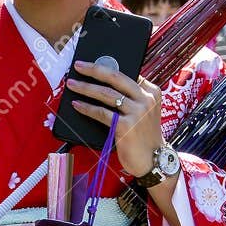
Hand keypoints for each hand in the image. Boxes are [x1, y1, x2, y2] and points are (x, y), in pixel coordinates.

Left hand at [65, 60, 165, 181]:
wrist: (153, 161)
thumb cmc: (144, 138)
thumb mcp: (144, 113)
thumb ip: (132, 99)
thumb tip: (104, 87)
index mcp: (151, 92)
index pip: (127, 74)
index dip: (107, 67)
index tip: (91, 64)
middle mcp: (146, 99)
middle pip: (115, 78)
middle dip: (94, 69)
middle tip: (79, 66)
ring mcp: (137, 112)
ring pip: (106, 94)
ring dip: (85, 88)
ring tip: (72, 85)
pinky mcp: (126, 126)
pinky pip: (102, 113)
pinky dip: (87, 108)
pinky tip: (77, 105)